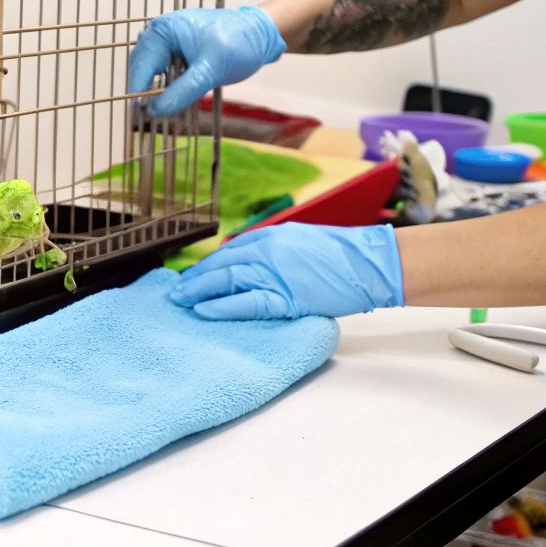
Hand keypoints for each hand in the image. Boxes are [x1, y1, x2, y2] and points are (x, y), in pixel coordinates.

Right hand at [127, 5, 286, 117]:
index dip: (138, 91)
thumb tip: (155, 111)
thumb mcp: (210, 71)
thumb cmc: (239, 43)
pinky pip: (163, 69)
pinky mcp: (177, 49)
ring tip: (162, 107)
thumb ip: (182, 91)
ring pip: (151, 70)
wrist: (260, 35)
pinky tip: (172, 96)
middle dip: (145, 90)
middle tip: (151, 114)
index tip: (141, 114)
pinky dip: (165, 84)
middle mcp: (161, 32)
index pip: (140, 64)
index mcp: (164, 29)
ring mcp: (168, 40)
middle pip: (141, 67)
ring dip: (154, 88)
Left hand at [171, 222, 404, 319]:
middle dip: (195, 279)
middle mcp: (268, 249)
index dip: (206, 266)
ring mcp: (276, 271)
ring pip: (227, 280)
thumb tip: (251, 266)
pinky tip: (203, 310)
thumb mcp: (300, 243)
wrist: (370, 263)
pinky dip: (222, 306)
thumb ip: (274, 253)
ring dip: (199, 291)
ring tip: (180, 302)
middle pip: (222, 265)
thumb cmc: (341, 256)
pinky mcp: (286, 295)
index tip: (190, 277)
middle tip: (175, 293)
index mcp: (272, 236)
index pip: (229, 251)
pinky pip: (247, 301)